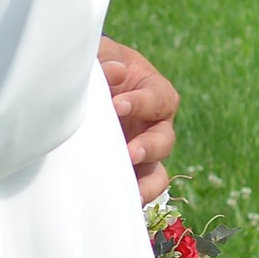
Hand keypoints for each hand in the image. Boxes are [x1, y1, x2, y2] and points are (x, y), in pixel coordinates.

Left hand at [99, 37, 177, 205]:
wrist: (93, 86)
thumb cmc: (104, 65)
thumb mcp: (105, 53)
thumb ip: (107, 58)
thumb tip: (114, 71)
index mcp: (157, 94)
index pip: (158, 99)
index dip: (141, 103)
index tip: (118, 104)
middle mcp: (156, 127)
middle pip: (165, 142)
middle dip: (148, 147)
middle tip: (129, 151)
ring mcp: (144, 153)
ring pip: (157, 174)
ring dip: (145, 184)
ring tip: (129, 192)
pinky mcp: (130, 171)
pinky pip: (138, 191)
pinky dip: (132, 199)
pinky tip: (114, 204)